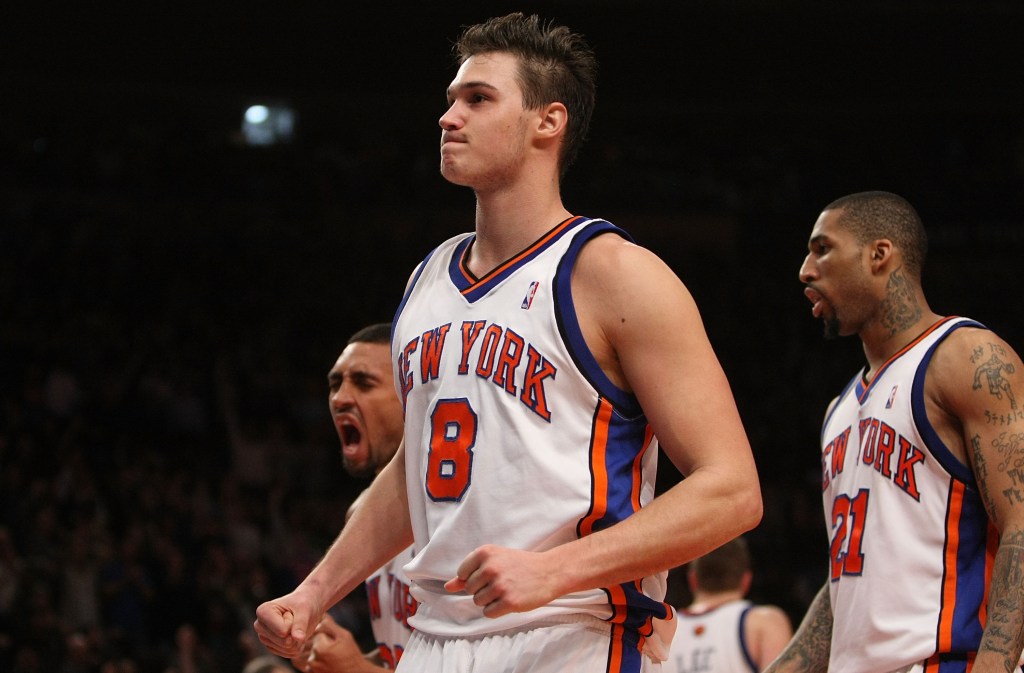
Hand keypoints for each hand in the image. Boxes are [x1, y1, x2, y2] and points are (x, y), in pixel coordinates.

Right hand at [253, 591, 320, 658]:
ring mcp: (264, 637)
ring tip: (295, 626)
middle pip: (283, 641)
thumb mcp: (305, 610)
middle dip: (295, 633)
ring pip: (286, 649)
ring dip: (297, 640)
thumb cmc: (304, 603)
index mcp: (263, 612)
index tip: (291, 612)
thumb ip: (301, 624)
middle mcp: (259, 626)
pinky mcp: (271, 647)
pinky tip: (295, 634)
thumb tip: (299, 639)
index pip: (282, 631)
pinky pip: (289, 654)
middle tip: (295, 619)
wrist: (306, 605)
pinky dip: (297, 646)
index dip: (293, 623)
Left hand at [301, 614, 372, 672]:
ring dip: (320, 653)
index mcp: (319, 647)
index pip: (318, 633)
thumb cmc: (351, 655)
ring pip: (313, 653)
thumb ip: (330, 625)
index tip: (336, 641)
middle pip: (314, 643)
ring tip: (333, 657)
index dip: (328, 635)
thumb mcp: (345, 636)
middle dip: (323, 643)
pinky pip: (311, 663)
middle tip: (336, 649)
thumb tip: (321, 618)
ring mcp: (312, 668)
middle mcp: (312, 659)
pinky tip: (329, 663)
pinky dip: (319, 662)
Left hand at [445, 544, 561, 617]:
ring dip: (490, 600)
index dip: (474, 577)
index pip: (462, 573)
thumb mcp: (495, 560)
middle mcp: (491, 568)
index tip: (490, 574)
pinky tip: (510, 600)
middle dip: (483, 589)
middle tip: (503, 581)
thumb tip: (447, 586)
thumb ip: (469, 573)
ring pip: (478, 602)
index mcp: (485, 553)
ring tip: (507, 590)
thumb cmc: (520, 565)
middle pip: (469, 590)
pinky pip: (488, 613)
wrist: (550, 572)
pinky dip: (497, 610)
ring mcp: (500, 585)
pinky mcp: (509, 602)